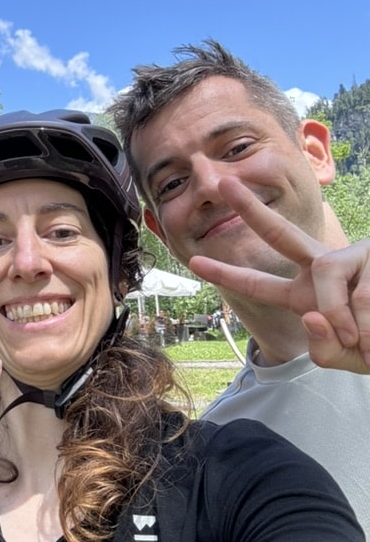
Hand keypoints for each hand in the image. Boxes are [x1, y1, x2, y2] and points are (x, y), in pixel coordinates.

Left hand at [187, 178, 369, 373]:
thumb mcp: (350, 359)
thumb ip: (324, 347)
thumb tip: (311, 314)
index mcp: (309, 295)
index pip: (262, 284)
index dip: (227, 275)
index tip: (190, 261)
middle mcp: (326, 269)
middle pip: (282, 233)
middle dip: (251, 209)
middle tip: (224, 183)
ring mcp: (354, 258)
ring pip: (323, 277)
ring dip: (342, 317)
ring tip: (365, 340)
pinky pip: (360, 291)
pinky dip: (368, 321)